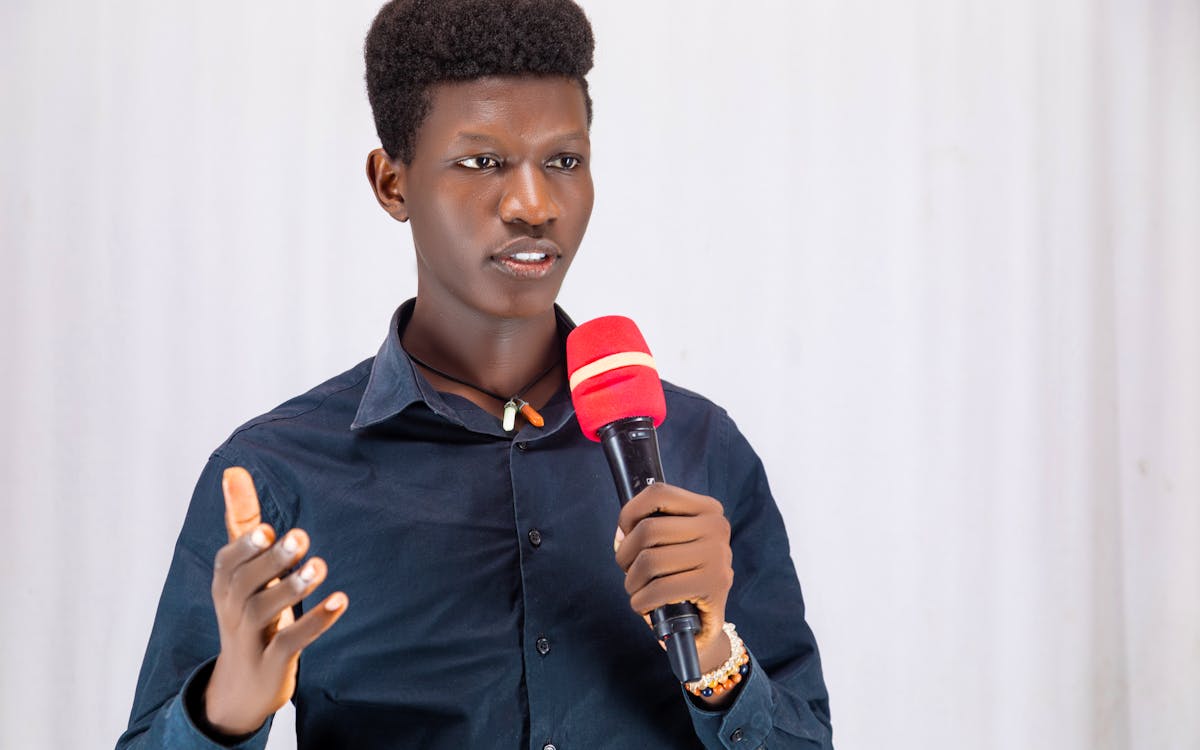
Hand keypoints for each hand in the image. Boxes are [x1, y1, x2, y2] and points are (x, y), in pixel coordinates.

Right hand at [202, 467, 348, 735]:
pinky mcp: (273, 663)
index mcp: (226, 586)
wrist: (243, 687)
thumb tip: (233, 469)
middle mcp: (233, 611)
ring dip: (292, 588)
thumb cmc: (248, 612)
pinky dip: (315, 622)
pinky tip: (340, 601)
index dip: (244, 548)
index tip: (266, 530)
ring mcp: (251, 639)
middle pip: (244, 585)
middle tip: (300, 537)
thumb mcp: (243, 570)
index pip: (227, 563)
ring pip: (265, 612)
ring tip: (320, 566)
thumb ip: (243, 522)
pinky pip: (291, 643)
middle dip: (271, 561)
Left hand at [614, 483, 733, 674]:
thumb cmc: (680, 578)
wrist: (704, 625)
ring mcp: (718, 555)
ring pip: (650, 559)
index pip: (658, 493)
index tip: (624, 535)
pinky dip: (641, 601)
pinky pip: (660, 588)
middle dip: (625, 556)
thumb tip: (622, 532)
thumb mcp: (670, 544)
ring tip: (636, 590)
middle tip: (629, 572)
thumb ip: (648, 527)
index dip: (629, 514)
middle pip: (648, 529)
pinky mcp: (714, 585)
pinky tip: (645, 605)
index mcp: (708, 509)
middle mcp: (717, 527)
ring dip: (632, 582)